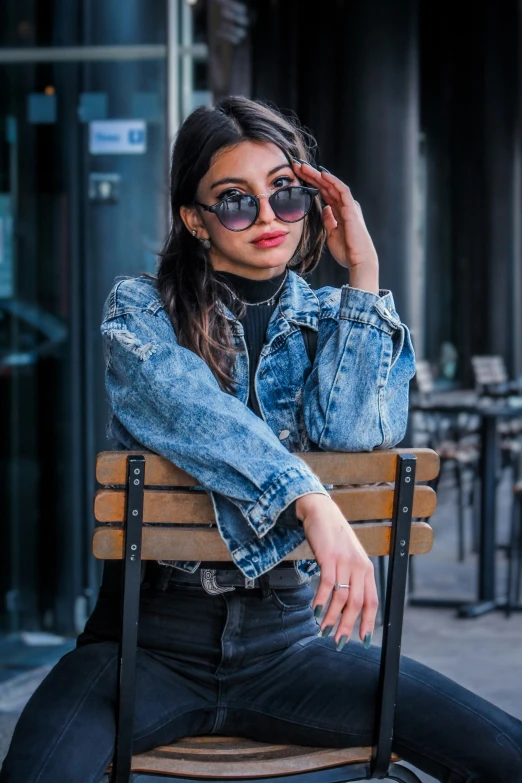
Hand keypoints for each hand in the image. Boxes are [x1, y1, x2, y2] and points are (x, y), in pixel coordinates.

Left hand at [292, 160, 378, 276]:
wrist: (358, 261)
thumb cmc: (347, 251)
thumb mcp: (332, 234)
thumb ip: (329, 221)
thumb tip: (325, 209)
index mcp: (340, 212)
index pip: (324, 193)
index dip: (311, 183)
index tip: (297, 176)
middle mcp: (345, 206)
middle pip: (326, 186)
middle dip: (311, 175)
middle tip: (297, 165)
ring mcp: (349, 206)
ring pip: (332, 185)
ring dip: (318, 175)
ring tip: (304, 167)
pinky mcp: (351, 209)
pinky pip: (342, 191)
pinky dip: (332, 181)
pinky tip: (322, 174)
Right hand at [295, 493, 377, 648]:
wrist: (322, 512)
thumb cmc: (334, 538)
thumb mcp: (349, 558)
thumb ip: (352, 578)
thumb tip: (347, 605)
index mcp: (367, 570)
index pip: (371, 601)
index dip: (367, 623)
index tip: (362, 641)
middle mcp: (359, 567)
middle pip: (356, 604)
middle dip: (348, 626)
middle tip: (338, 642)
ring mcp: (344, 562)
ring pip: (341, 598)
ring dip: (332, 618)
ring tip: (323, 630)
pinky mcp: (329, 557)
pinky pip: (327, 585)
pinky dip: (321, 601)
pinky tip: (315, 611)